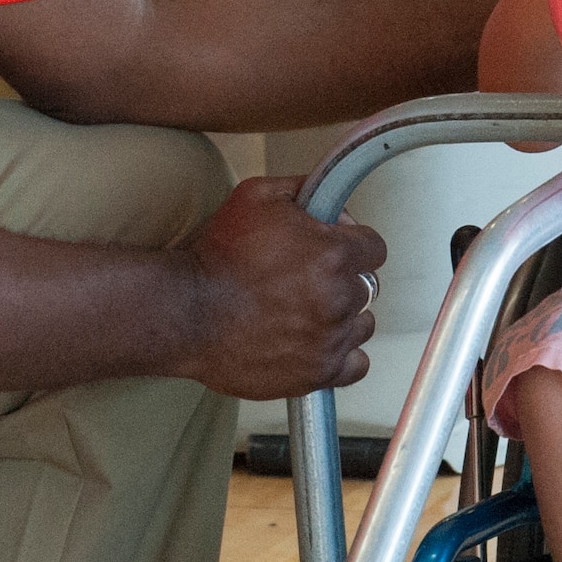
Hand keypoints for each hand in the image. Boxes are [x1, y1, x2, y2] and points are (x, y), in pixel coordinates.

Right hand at [177, 176, 386, 400]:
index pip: (374, 247)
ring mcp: (331, 338)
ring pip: (362, 324)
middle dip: (343, 279)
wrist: (186, 312)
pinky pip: (356, 364)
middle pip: (367, 286)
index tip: (333, 247)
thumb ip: (302, 189)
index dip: (353, 243)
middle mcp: (340, 297)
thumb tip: (328, 196)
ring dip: (343, 317)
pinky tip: (319, 343)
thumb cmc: (217, 255)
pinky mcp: (317, 372)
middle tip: (307, 280)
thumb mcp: (256, 197)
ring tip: (307, 313)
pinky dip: (343, 354)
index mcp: (335, 253)